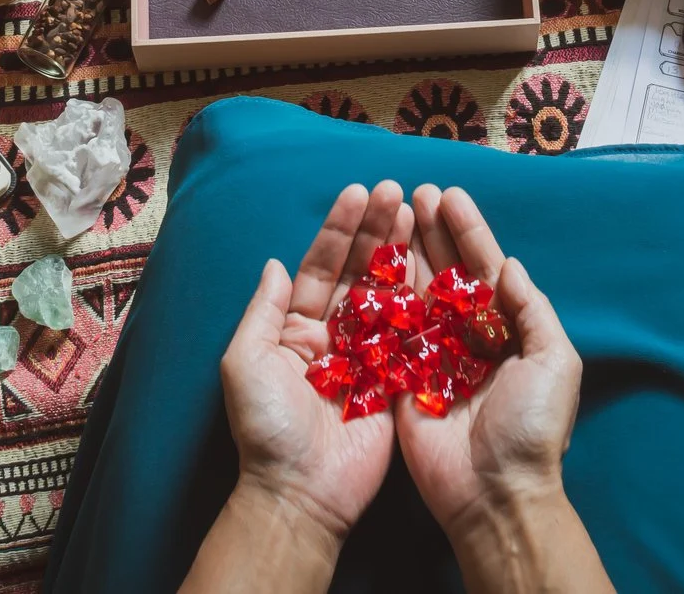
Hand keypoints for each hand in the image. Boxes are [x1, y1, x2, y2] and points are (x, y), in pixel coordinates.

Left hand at [217, 180, 411, 545]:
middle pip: (359, 272)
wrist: (301, 493)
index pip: (321, 266)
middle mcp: (334, 336)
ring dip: (400, 252)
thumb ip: (263, 310)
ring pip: (388, 293)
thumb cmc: (267, 429)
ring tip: (417, 212)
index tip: (358, 192)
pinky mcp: (397, 381)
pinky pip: (412, 333)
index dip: (339, 229)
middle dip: (376, 230)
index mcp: (296, 329)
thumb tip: (275, 263)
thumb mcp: (247, 362)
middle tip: (396, 191)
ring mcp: (369, 357)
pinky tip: (436, 263)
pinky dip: (423, 299)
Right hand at [396, 185, 583, 539]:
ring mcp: (432, 355)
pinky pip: (388, 330)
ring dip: (405, 251)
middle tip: (415, 192)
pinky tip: (369, 261)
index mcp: (505, 330)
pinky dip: (380, 295)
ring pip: (416, 291)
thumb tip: (508, 264)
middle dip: (432, 231)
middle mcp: (467, 336)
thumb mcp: (554, 362)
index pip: (484, 268)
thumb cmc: (531, 429)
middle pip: (446, 271)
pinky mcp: (400, 378)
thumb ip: (532, 310)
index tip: (450, 195)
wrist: (493, 493)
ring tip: (392, 211)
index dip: (468, 231)